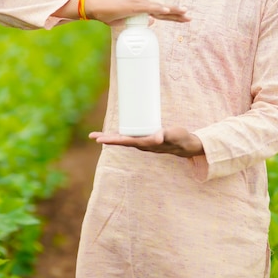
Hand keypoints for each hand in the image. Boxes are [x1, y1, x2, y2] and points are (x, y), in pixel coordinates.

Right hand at [84, 0, 189, 25]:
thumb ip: (140, 22)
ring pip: (159, 8)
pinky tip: (167, 10)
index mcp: (143, 8)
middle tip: (191, 17)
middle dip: (178, 13)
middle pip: (164, 10)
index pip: (162, 13)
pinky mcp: (133, 5)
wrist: (97, 8)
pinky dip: (158, 9)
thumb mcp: (127, 21)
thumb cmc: (109, 14)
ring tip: (185, 13)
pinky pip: (148, 8)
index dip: (174, 16)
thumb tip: (152, 23)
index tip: (185, 19)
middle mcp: (143, 3)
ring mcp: (139, 3)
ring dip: (173, 10)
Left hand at [89, 127, 203, 157]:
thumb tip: (157, 137)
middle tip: (92, 136)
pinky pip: (130, 136)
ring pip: (124, 139)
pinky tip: (115, 133)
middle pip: (121, 141)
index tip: (100, 140)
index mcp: (145, 143)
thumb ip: (166, 135)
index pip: (126, 141)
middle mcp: (142, 144)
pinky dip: (120, 135)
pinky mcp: (146, 138)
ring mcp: (143, 142)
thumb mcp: (174, 135)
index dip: (113, 140)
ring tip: (97, 135)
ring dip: (111, 137)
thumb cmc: (180, 139)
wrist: (186, 145)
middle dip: (107, 138)